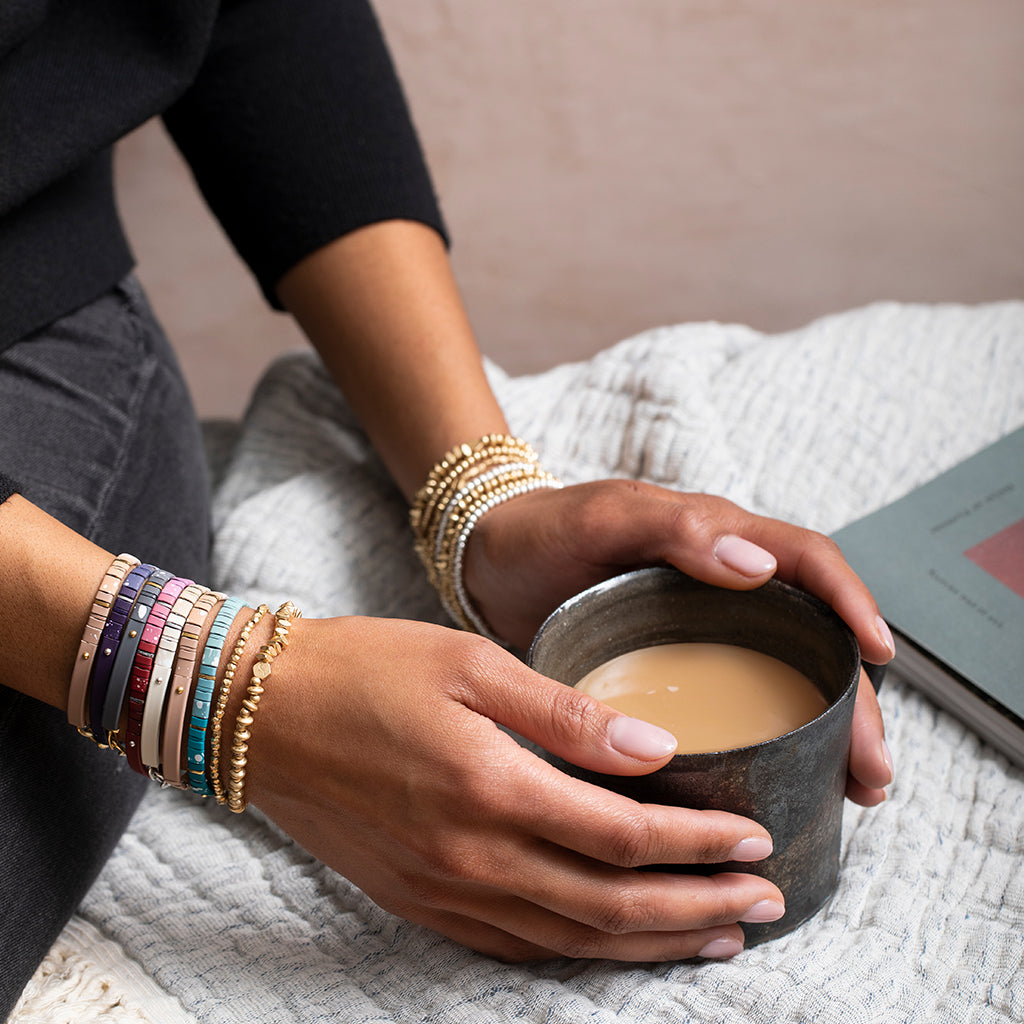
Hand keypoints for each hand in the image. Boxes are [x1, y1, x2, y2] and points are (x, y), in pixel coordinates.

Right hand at [245, 615, 785, 961]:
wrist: (262, 716)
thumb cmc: (367, 671)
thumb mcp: (469, 663)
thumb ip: (564, 712)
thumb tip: (653, 747)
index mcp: (492, 787)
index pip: (622, 835)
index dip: (697, 843)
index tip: (755, 838)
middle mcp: (474, 858)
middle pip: (612, 905)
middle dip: (699, 908)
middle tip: (765, 904)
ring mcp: (445, 891)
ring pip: (573, 939)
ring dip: (653, 944)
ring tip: (717, 937)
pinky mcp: (421, 902)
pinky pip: (517, 946)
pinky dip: (581, 951)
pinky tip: (616, 944)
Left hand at [463, 480, 895, 804]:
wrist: (487, 566)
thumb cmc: (543, 531)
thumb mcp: (602, 517)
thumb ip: (674, 529)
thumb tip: (760, 564)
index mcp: (717, 539)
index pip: (808, 562)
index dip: (850, 603)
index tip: (880, 656)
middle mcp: (724, 586)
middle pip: (813, 638)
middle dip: (854, 699)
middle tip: (872, 767)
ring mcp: (703, 631)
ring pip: (787, 677)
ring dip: (828, 730)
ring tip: (853, 790)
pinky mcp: (676, 670)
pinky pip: (741, 703)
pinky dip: (774, 741)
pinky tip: (787, 783)